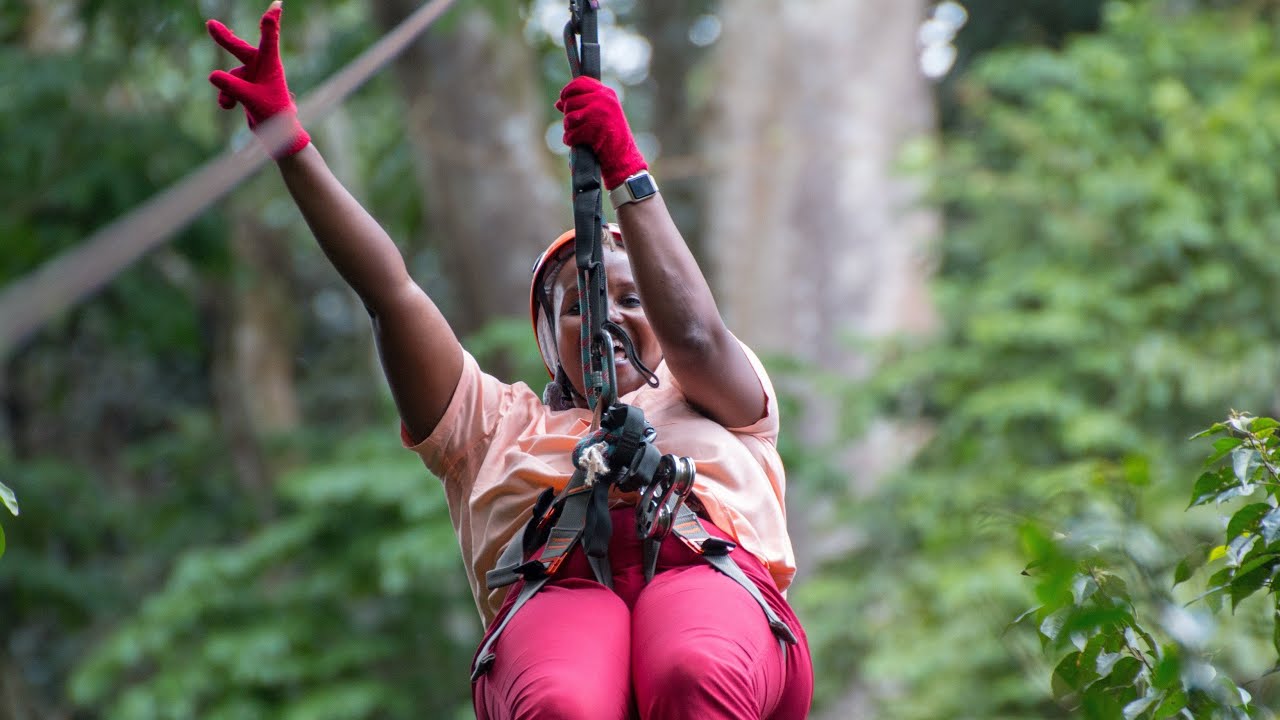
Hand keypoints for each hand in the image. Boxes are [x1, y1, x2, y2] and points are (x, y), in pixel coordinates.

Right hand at [207, 1, 309, 157]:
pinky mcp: (245, 88)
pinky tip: (230, 107)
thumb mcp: (250, 99)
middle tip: (210, 25)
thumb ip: (231, 87)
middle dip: (224, 39)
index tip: (277, 4)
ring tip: (232, 104)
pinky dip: (226, 98)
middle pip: (240, 49)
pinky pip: (227, 89)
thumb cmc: (272, 114)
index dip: (270, 22)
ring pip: (230, 78)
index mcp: (271, 65)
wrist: (277, 134)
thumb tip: (211, 76)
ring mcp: (252, 77)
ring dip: (228, 91)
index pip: (269, 39)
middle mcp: (262, 68)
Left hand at [556, 76, 646, 190]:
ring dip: (569, 128)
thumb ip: (582, 105)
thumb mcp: (600, 116)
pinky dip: (570, 140)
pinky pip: (571, 133)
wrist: (623, 158)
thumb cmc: (611, 138)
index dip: (568, 91)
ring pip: (569, 117)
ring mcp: (599, 113)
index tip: (564, 100)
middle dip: (568, 115)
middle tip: (574, 125)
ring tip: (576, 134)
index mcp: (606, 93)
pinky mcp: (594, 129)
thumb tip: (558, 103)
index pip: (580, 82)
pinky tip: (575, 143)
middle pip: (570, 101)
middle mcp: (604, 99)